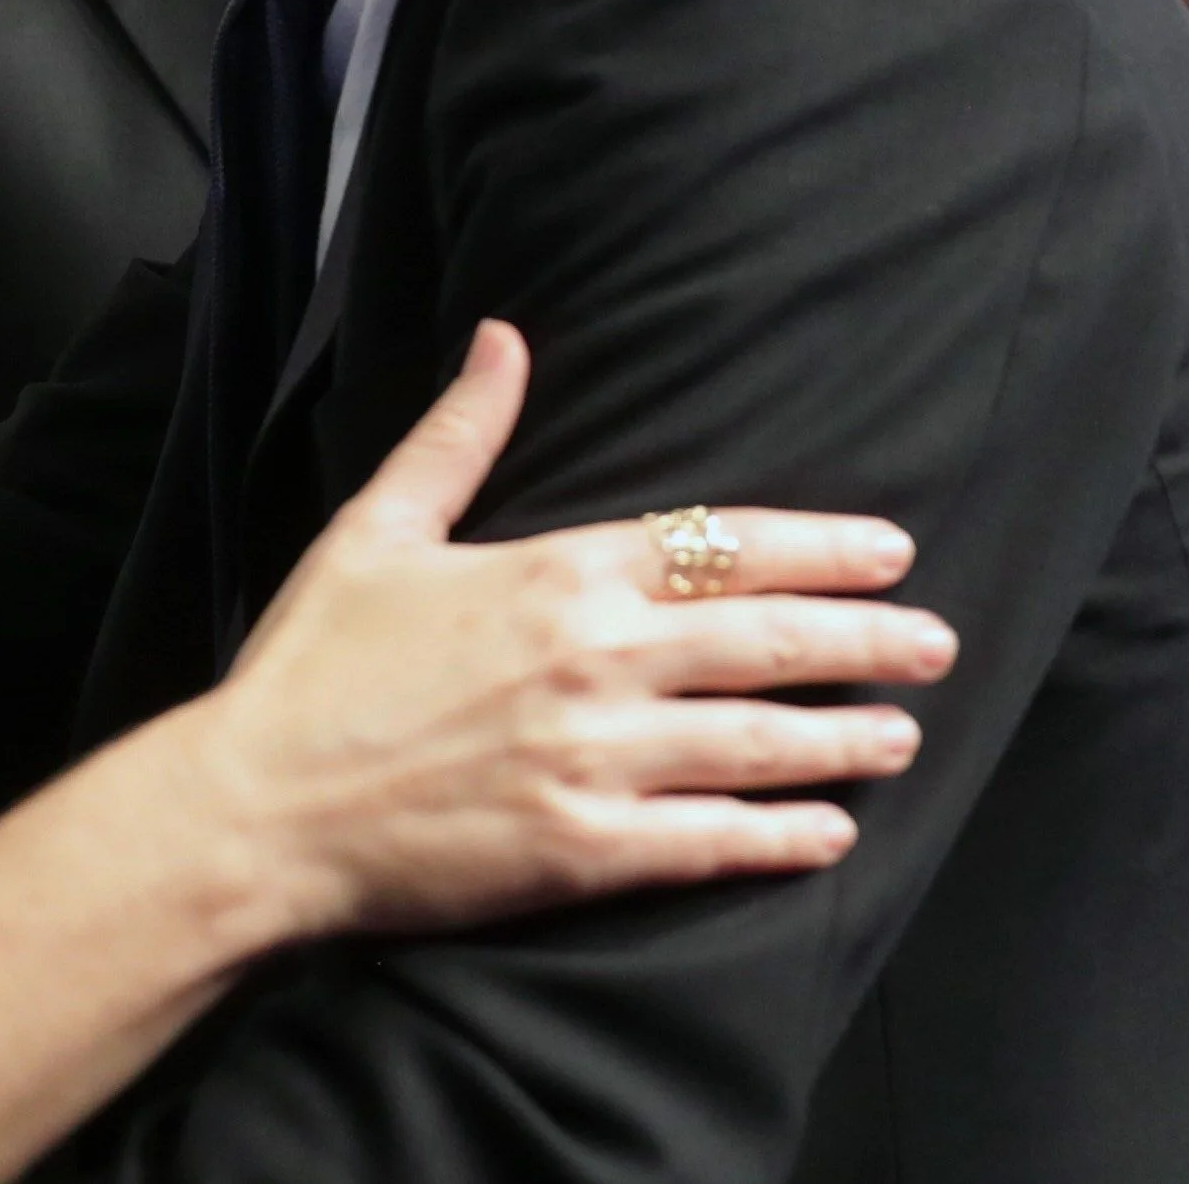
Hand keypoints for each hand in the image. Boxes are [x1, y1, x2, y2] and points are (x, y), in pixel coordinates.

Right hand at [201, 321, 958, 943]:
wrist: (252, 808)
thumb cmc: (309, 669)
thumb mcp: (374, 531)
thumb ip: (457, 436)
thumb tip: (505, 338)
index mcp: (551, 574)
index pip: (722, 544)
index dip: (819, 546)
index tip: (889, 550)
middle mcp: (591, 659)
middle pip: (768, 638)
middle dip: (867, 639)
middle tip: (936, 644)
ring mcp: (593, 759)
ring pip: (758, 742)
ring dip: (844, 736)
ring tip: (902, 734)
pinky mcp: (580, 850)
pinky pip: (711, 842)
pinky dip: (781, 836)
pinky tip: (828, 831)